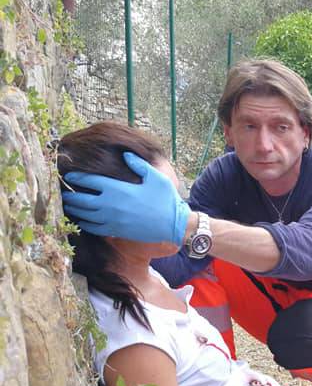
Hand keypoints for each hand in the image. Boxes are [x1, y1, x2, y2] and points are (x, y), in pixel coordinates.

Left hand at [62, 152, 190, 244]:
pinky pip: (92, 227)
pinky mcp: (114, 231)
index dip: (76, 177)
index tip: (68, 175)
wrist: (173, 224)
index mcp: (117, 189)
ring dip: (74, 209)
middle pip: (81, 199)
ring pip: (83, 215)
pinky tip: (81, 220)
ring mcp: (111, 219)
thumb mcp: (155, 177)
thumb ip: (138, 164)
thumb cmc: (165, 199)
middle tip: (63, 192)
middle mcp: (110, 205)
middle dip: (69, 195)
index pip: (89, 181)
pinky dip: (83, 223)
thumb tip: (125, 154)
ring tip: (67, 205)